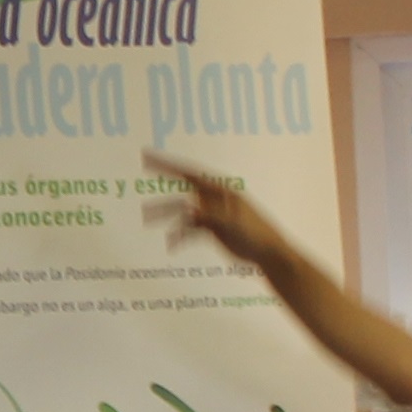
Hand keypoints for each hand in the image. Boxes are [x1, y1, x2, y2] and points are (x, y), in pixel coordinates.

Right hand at [149, 152, 284, 267]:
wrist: (269, 254)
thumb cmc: (256, 233)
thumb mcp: (233, 223)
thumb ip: (209, 216)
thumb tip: (186, 210)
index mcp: (220, 190)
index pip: (189, 173)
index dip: (167, 165)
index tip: (147, 157)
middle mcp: (213, 199)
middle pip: (182, 194)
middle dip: (162, 196)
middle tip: (142, 201)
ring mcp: (212, 214)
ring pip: (183, 212)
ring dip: (166, 216)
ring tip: (146, 221)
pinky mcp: (212, 230)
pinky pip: (190, 230)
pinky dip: (180, 236)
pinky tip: (171, 245)